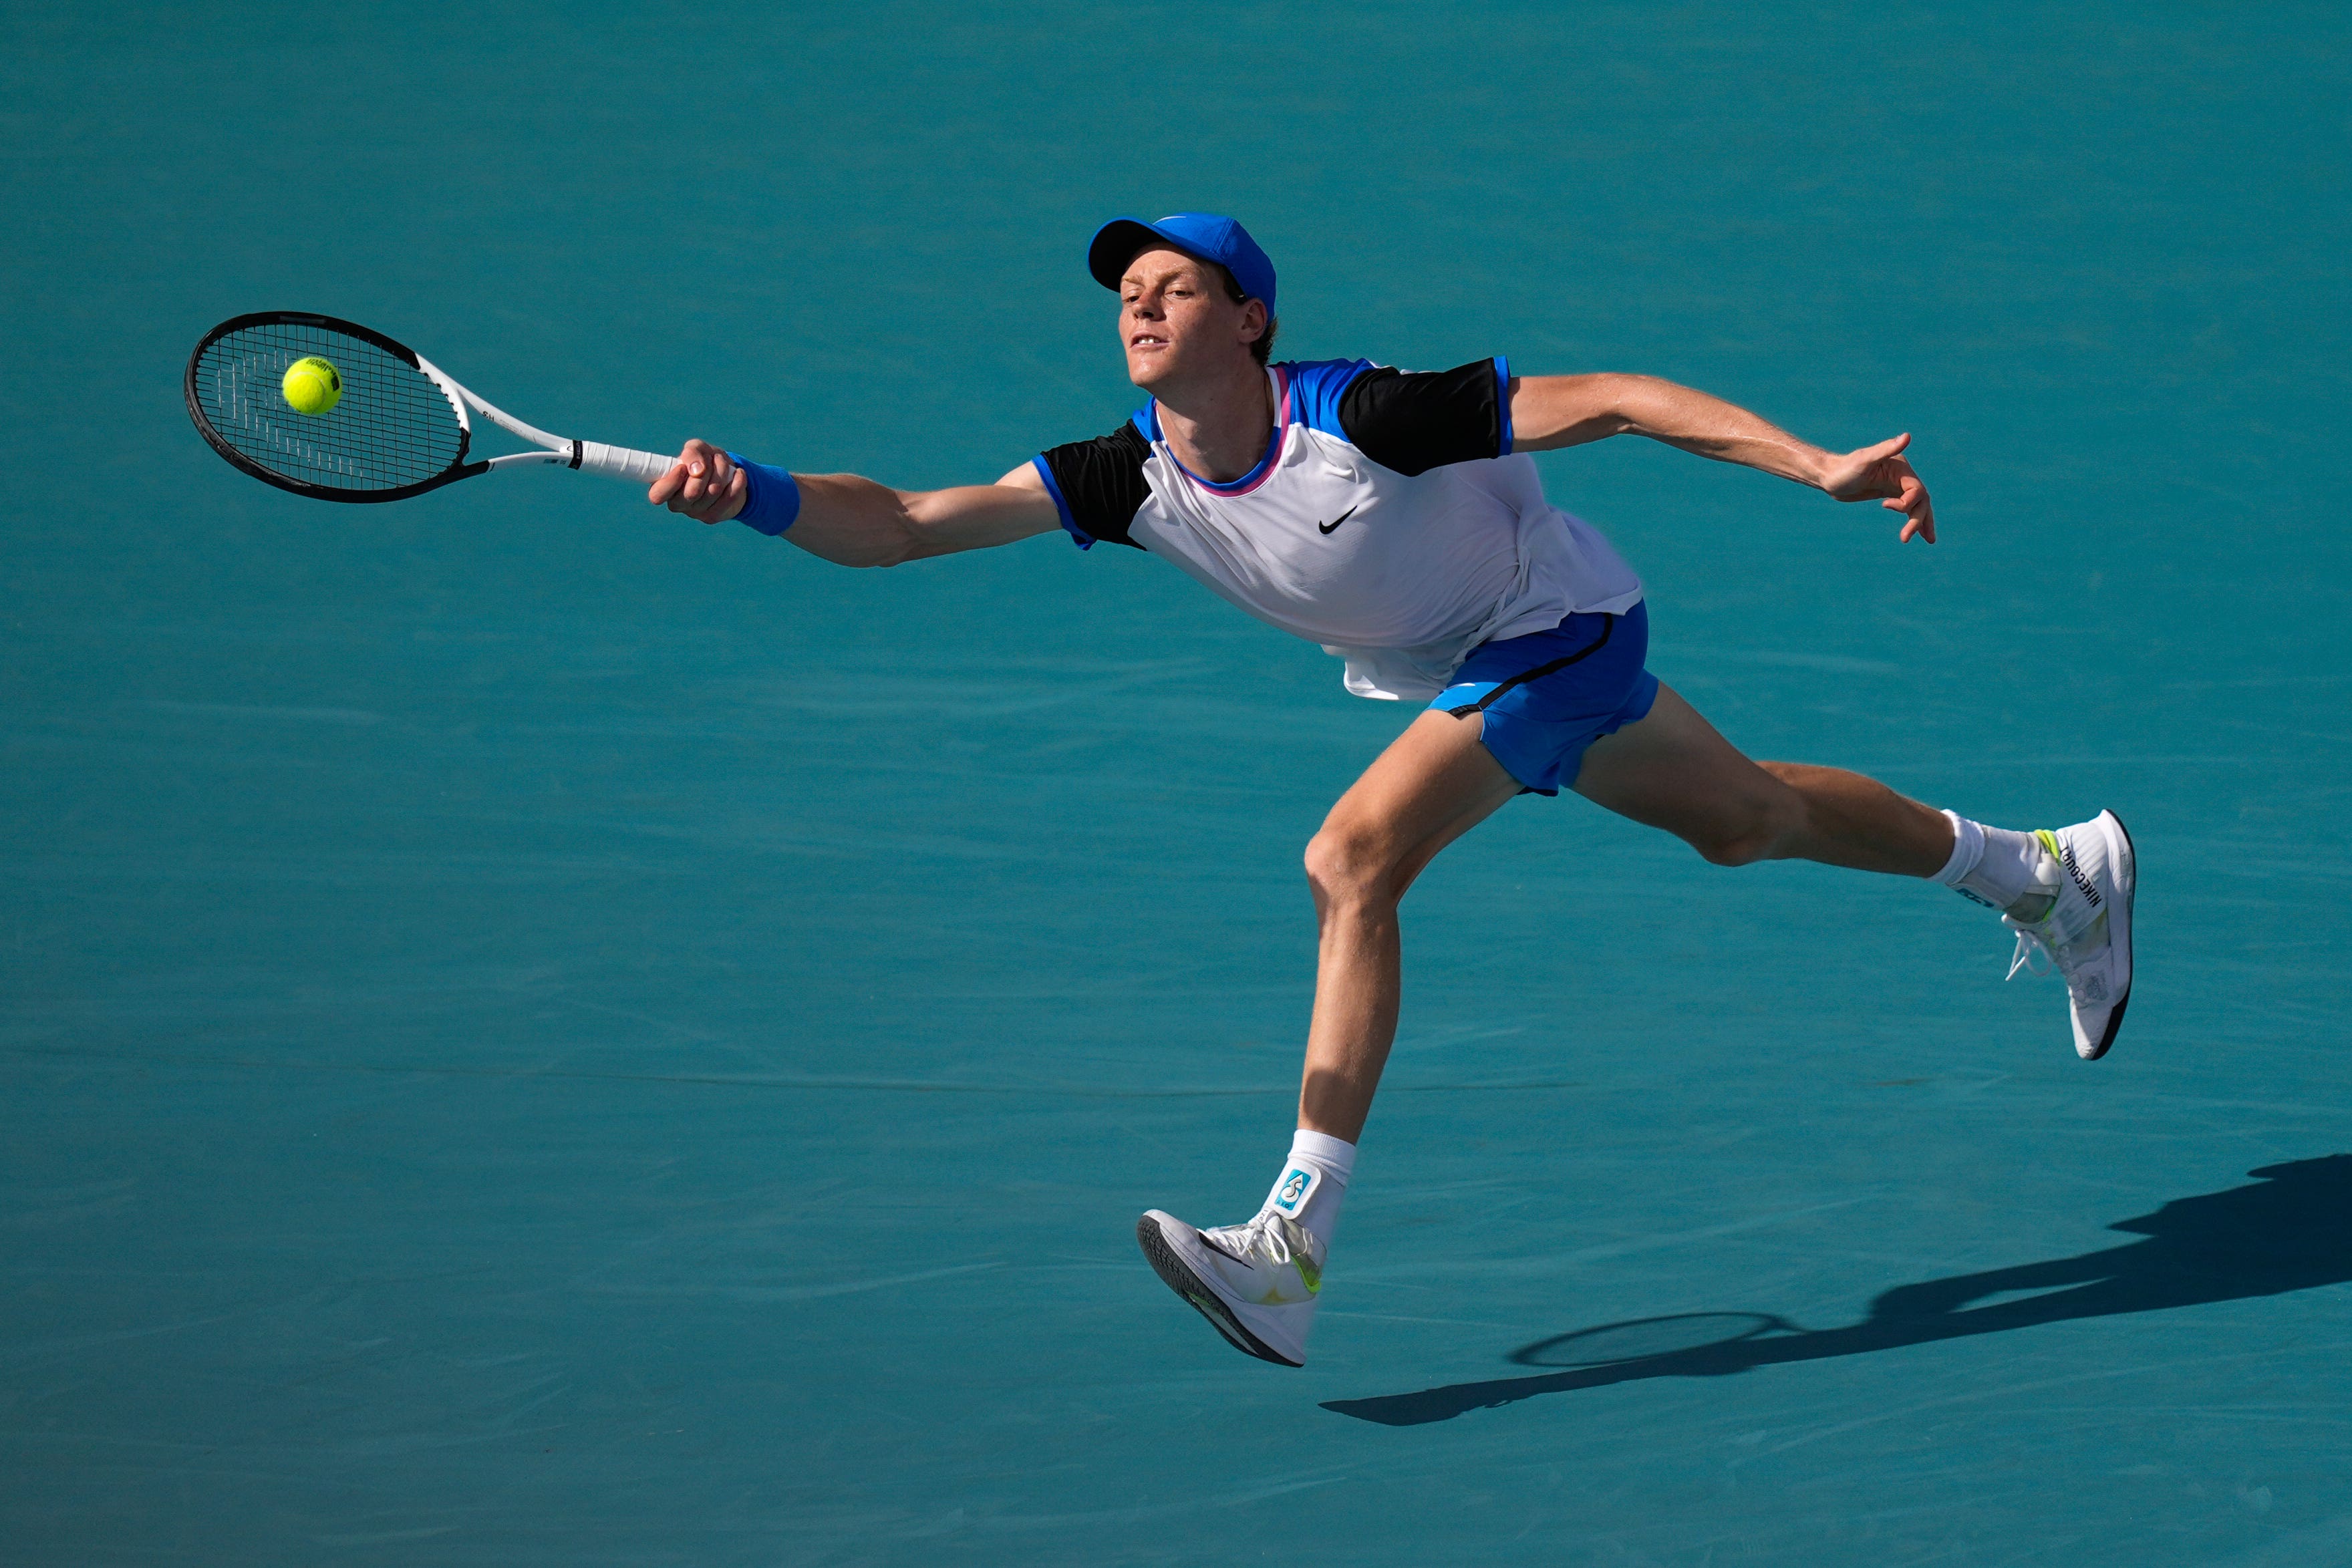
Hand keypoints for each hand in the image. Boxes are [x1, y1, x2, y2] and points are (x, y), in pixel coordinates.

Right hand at [648, 438, 746, 524]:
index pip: (657, 495)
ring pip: (713, 491)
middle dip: (706, 469)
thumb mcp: (696, 449)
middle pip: (692, 492)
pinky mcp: (713, 516)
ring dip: (722, 470)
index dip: (671, 481)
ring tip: (722, 462)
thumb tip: (697, 470)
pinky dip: (737, 481)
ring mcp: (695, 513)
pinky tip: (738, 473)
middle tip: (711, 459)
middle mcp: (677, 504)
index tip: (683, 467)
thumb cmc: (703, 460)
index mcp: (664, 488)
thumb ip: (692, 452)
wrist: (726, 474)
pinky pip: (729, 498)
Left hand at [1820, 432, 1934, 543]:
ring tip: (1929, 540)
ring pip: (1918, 506)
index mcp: (1901, 468)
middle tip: (1905, 538)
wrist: (1830, 477)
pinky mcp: (1890, 494)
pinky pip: (1908, 508)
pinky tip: (1917, 533)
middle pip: (1920, 500)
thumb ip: (1886, 449)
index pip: (1916, 489)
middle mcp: (1903, 476)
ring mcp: (1897, 486)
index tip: (1885, 506)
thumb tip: (1907, 436)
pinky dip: (1914, 519)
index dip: (1906, 502)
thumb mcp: (1864, 460)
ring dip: (1923, 522)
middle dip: (1917, 519)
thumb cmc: (1844, 468)